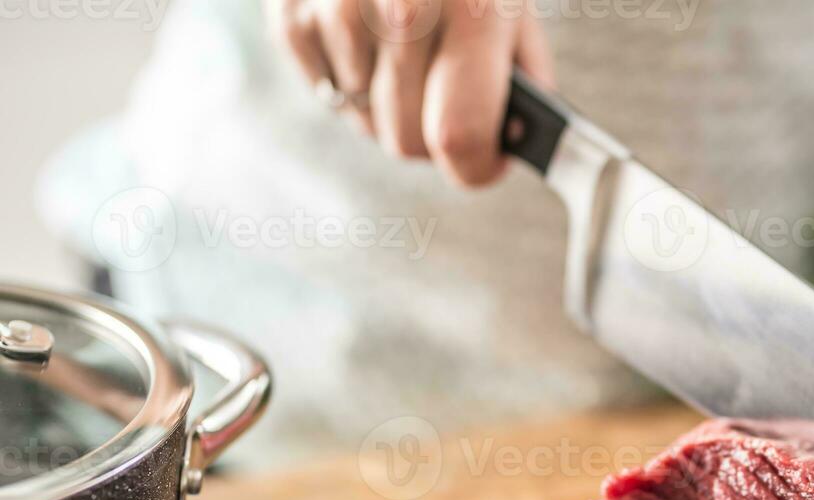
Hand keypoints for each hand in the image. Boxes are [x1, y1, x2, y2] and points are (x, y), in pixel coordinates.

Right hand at [265, 0, 553, 185]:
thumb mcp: (512, 10)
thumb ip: (520, 83)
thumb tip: (504, 147)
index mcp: (472, 10)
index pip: (460, 135)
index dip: (475, 168)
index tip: (485, 163)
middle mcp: (401, 7)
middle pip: (405, 140)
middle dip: (430, 140)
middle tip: (443, 106)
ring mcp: (339, 9)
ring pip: (364, 121)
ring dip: (386, 106)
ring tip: (405, 55)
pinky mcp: (292, 12)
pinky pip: (325, 90)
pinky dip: (349, 78)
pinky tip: (368, 36)